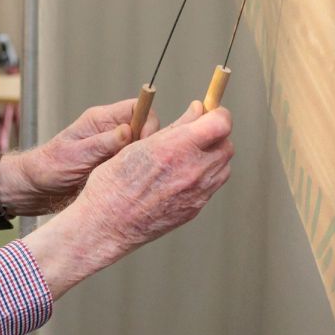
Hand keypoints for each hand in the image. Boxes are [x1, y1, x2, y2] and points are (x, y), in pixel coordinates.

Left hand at [0, 97, 140, 215]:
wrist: (35, 189)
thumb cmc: (48, 167)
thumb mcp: (76, 155)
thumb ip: (103, 143)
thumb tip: (129, 131)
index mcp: (101, 120)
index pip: (138, 108)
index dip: (149, 123)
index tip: (146, 145)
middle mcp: (110, 132)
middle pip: (145, 129)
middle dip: (147, 146)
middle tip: (136, 165)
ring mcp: (112, 149)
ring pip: (140, 150)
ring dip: (138, 163)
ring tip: (128, 177)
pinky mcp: (112, 166)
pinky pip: (132, 166)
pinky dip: (132, 174)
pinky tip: (125, 185)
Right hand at [20, 102, 233, 297]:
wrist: (107, 224)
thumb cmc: (113, 183)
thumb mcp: (139, 144)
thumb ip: (176, 126)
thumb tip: (197, 109)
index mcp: (176, 149)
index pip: (220, 123)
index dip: (218, 113)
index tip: (209, 111)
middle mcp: (192, 171)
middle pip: (226, 144)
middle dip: (215, 134)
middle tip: (196, 133)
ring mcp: (197, 193)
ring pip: (224, 165)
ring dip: (212, 155)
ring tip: (187, 155)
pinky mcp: (196, 209)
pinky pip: (213, 185)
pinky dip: (205, 174)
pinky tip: (181, 174)